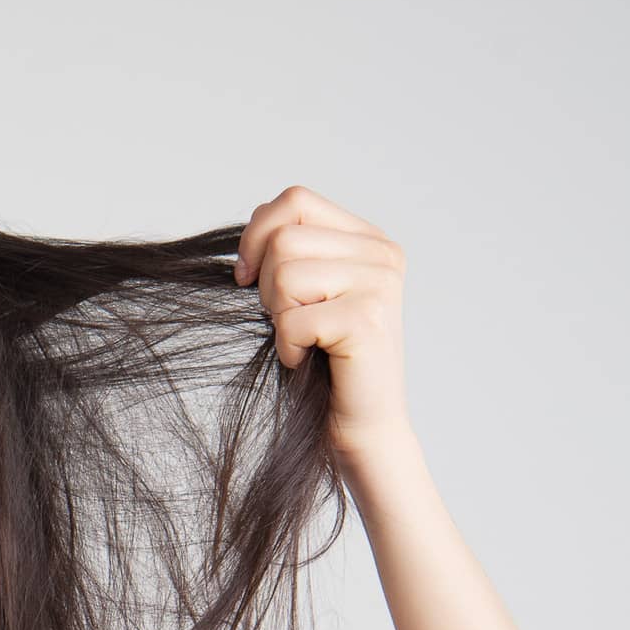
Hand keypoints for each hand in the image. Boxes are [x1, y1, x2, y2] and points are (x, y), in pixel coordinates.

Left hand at [233, 184, 411, 460]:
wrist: (360, 428)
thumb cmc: (323, 366)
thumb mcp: (305, 296)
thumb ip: (290, 253)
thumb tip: (253, 225)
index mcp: (367, 238)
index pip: (295, 200)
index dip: (256, 235)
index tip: (247, 278)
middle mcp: (381, 253)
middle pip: (284, 238)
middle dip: (266, 287)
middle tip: (286, 323)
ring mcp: (379, 283)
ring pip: (285, 274)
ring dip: (278, 318)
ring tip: (303, 342)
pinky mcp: (367, 319)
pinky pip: (292, 320)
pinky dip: (287, 348)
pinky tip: (308, 361)